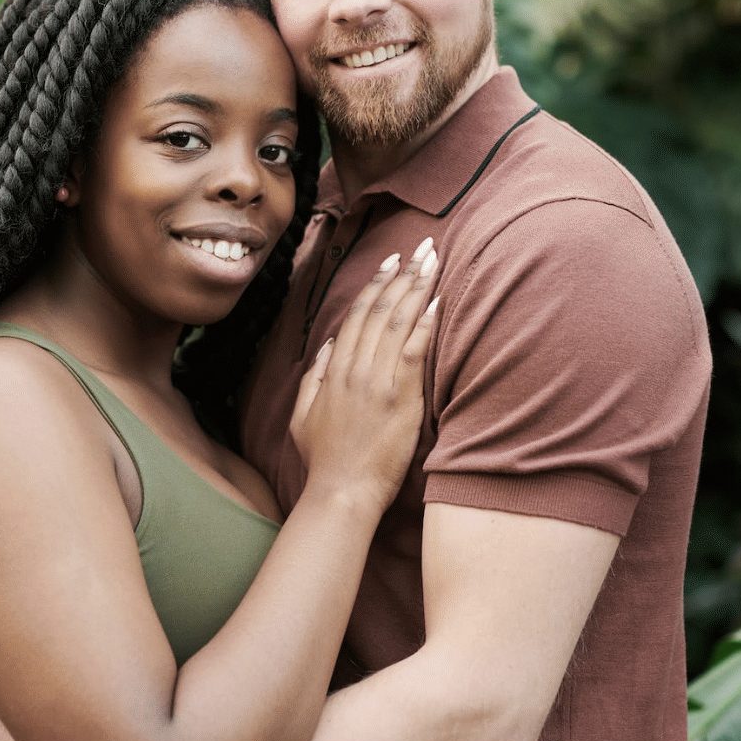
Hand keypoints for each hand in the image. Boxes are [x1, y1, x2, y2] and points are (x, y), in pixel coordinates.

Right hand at [289, 238, 439, 513]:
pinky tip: (438, 301)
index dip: (376, 284)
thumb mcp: (302, 416)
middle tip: (421, 248)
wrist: (341, 492)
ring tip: (434, 262)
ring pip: (398, 322)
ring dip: (418, 288)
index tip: (391, 262)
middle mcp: (355, 369)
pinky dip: (425, 323)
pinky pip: (414, 351)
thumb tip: (331, 343)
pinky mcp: (400, 398)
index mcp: (334, 370)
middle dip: (402, 275)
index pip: (357, 315)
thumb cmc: (323, 460)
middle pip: (380, 310)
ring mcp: (378, 382)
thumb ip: (314, 376)